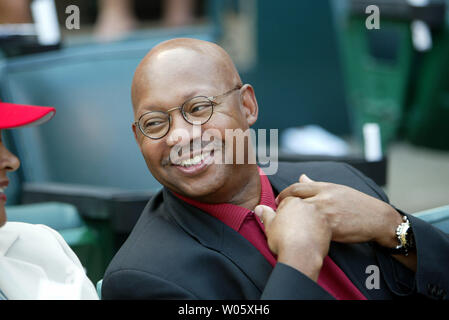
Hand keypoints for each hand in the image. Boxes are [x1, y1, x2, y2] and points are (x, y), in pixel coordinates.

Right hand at [255, 197, 330, 280]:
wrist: (301, 255)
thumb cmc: (284, 240)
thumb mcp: (270, 225)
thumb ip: (266, 214)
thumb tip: (260, 208)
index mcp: (294, 202)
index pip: (287, 201)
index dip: (283, 211)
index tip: (282, 219)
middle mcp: (309, 205)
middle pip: (302, 206)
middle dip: (297, 214)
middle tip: (291, 226)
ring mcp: (320, 216)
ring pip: (313, 215)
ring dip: (308, 221)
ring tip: (301, 233)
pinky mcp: (328, 228)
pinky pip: (321, 226)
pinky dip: (317, 230)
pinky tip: (310, 238)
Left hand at [275, 174, 402, 247]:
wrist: (378, 219)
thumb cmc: (357, 205)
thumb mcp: (337, 190)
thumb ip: (316, 185)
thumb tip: (301, 177)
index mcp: (325, 187)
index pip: (297, 187)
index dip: (284, 194)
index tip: (277, 201)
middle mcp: (324, 196)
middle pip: (295, 198)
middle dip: (282, 206)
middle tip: (276, 214)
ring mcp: (328, 211)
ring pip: (300, 213)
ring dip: (290, 220)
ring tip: (284, 226)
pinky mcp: (332, 226)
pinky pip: (312, 229)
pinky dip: (303, 232)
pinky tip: (299, 236)